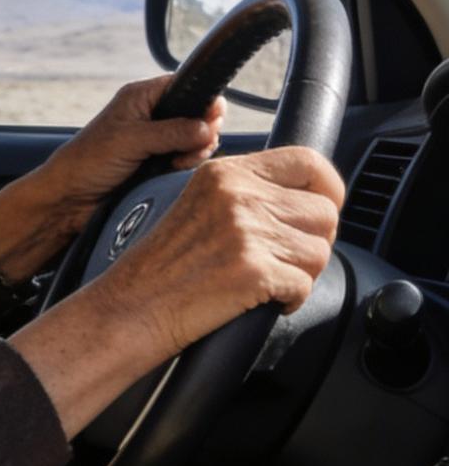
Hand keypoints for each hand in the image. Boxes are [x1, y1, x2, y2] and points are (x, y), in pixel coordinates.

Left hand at [0, 76, 222, 288]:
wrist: (70, 198)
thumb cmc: (89, 161)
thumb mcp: (132, 140)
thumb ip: (172, 132)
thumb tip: (208, 127)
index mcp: (141, 96)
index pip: (183, 85)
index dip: (202, 99)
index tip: (213, 118)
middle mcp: (150, 114)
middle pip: (195, 114)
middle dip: (202, 130)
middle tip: (195, 146)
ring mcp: (155, 139)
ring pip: (194, 138)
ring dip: (195, 150)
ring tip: (179, 162)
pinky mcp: (157, 162)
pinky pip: (185, 158)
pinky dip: (187, 164)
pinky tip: (175, 170)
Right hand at [100, 145, 343, 361]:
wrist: (135, 303)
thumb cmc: (166, 262)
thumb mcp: (202, 201)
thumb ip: (249, 190)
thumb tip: (307, 198)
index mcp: (227, 172)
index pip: (308, 161)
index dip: (329, 188)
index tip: (325, 207)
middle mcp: (238, 195)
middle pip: (324, 212)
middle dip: (315, 241)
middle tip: (288, 257)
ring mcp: (247, 232)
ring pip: (319, 252)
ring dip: (302, 273)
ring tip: (270, 279)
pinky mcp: (253, 271)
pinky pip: (305, 286)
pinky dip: (291, 300)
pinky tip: (264, 300)